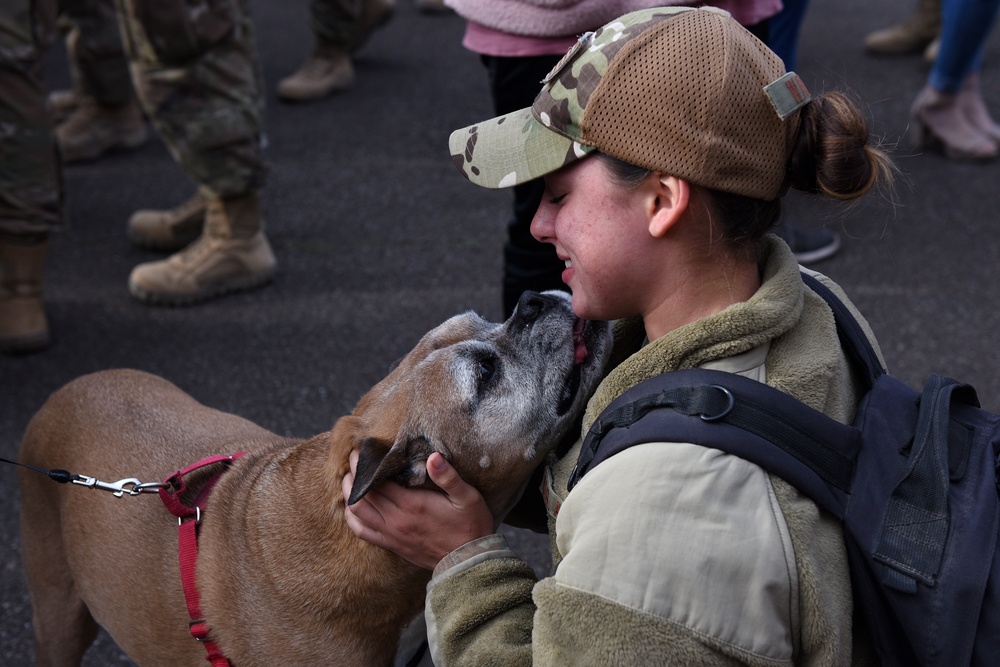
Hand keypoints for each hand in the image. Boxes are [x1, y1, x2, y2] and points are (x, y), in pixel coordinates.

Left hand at [342, 450, 494, 569]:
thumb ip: (448, 477)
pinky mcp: (392, 545)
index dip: (364, 465)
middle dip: (353, 475)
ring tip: (349, 479)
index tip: (360, 451)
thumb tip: (433, 457)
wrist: (469, 561)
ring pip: (357, 513)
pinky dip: (352, 518)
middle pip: (362, 495)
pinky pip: (362, 532)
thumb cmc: (470, 525)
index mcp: (411, 505)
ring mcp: (391, 535)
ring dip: (349, 495)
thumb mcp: (467, 497)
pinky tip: (352, 508)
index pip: (377, 481)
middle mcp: (396, 520)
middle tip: (353, 460)